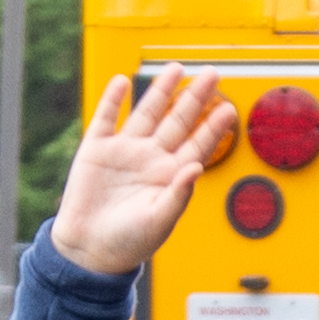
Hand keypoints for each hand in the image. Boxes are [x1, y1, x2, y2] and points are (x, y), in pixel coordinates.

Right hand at [49, 71, 237, 275]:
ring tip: (176, 69)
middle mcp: (152, 159)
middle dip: (195, 97)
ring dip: (161, 90)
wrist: (89, 250)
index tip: (229, 108)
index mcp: (171, 176)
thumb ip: (179, 194)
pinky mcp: (97, 150)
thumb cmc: (129, 242)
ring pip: (147, 112)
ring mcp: (125, 151)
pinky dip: (113, 100)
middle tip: (212, 74)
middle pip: (178, 120)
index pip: (199, 145)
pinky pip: (106, 118)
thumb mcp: (159, 221)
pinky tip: (122, 81)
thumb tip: (197, 166)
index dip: (214, 127)